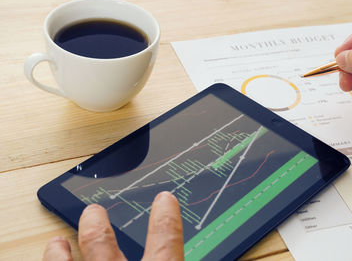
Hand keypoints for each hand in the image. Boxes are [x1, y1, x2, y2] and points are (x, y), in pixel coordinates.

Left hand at [42, 191, 183, 260]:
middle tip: (93, 212)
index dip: (165, 217)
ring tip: (56, 243)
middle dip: (96, 225)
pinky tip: (53, 255)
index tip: (164, 200)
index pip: (165, 241)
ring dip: (58, 253)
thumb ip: (171, 260)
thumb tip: (195, 259)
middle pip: (101, 244)